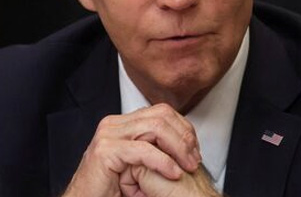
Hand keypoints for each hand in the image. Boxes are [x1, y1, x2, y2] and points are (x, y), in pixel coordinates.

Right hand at [62, 104, 201, 196]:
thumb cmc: (110, 190)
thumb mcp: (139, 166)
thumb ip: (154, 149)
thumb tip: (186, 145)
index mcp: (123, 124)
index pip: (161, 112)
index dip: (183, 128)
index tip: (195, 150)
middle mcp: (114, 124)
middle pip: (161, 115)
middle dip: (184, 137)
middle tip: (195, 159)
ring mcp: (108, 135)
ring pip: (155, 128)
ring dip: (178, 148)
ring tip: (188, 166)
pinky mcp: (106, 151)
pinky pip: (143, 150)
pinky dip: (163, 161)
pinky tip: (174, 173)